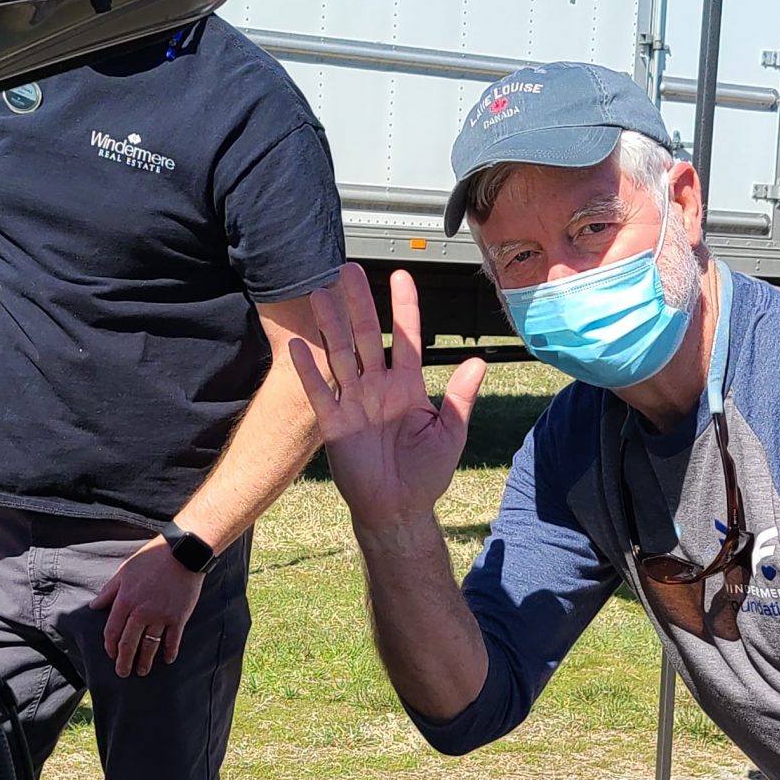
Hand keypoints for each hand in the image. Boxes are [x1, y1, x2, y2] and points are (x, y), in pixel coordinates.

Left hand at [91, 536, 203, 676]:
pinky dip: (169, 652)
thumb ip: (109, 591)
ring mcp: (161, 617)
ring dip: (145, 661)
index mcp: (125, 601)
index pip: (112, 631)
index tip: (111, 654)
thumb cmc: (151, 559)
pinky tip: (167, 660)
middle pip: (129, 643)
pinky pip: (172, 640)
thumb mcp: (124, 572)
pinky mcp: (178, 618)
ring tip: (142, 672)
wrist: (182, 553)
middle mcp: (141, 612)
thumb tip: (94, 606)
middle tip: (123, 673)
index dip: (110, 646)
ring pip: (149, 646)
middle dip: (124, 661)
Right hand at [288, 264, 484, 537]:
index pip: (405, 338)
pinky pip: (320, 392)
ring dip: (330, 324)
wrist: (398, 509)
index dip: (404, 307)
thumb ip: (461, 397)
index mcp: (407, 386)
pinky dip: (310, 370)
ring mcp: (354, 403)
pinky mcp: (335, 424)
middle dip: (358, 303)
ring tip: (319, 292)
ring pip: (341, 355)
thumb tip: (478, 362)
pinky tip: (300, 345)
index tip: (401, 276)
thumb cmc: (426, 474)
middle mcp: (378, 388)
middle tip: (348, 270)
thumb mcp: (451, 433)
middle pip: (366, 336)